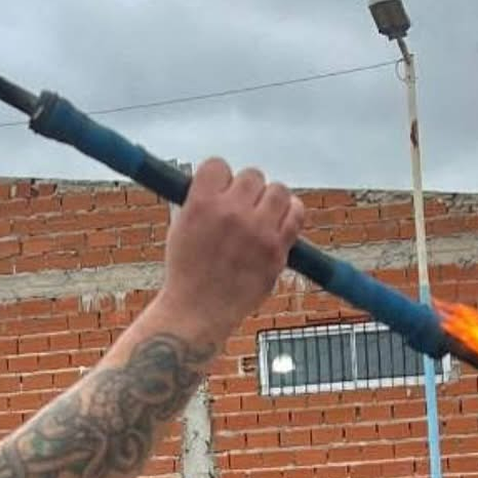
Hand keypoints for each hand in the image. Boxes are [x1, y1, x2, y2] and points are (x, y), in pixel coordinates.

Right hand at [157, 159, 303, 343]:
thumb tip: (223, 183)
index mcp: (201, 204)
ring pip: (278, 190)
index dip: (219, 178)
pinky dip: (291, 213)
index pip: (217, 165)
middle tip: (240, 211)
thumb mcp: (180, 229)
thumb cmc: (187, 273)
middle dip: (246, 192)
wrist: (197, 312)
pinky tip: (281, 220)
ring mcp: (257, 231)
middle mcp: (230, 213)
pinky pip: (296, 214)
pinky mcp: (276, 250)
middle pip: (251, 176)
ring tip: (262, 216)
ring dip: (270, 200)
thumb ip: (201, 202)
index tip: (219, 192)